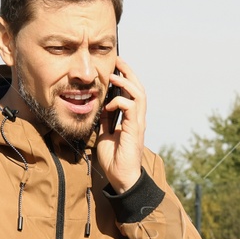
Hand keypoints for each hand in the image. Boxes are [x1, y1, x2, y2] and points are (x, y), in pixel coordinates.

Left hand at [96, 55, 144, 191]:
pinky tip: (109, 104)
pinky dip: (119, 101)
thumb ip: (106, 121)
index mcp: (132, 119)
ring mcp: (138, 124)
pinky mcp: (135, 130)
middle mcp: (138, 119)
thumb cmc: (114, 159)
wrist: (121, 178)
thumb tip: (100, 107)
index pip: (132, 93)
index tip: (116, 66)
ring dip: (125, 83)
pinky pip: (130, 108)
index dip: (126, 78)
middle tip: (118, 60)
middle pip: (139, 89)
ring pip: (138, 95)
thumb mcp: (105, 134)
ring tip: (113, 75)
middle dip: (129, 73)